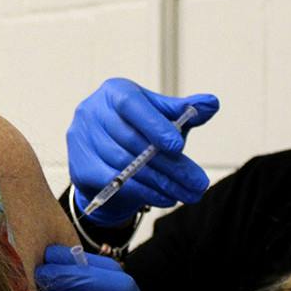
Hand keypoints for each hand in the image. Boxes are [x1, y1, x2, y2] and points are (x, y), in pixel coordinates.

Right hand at [67, 78, 219, 224]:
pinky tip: (166, 198)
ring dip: (160, 183)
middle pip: (132, 141)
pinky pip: (113, 183)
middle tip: (197, 182)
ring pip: (124, 165)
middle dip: (169, 165)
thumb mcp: (162, 117)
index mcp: (114, 92)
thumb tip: (211, 103)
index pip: (132, 105)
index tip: (179, 147)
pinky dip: (143, 192)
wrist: (108, 158)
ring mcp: (80, 140)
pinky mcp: (79, 168)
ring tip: (187, 193)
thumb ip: (184, 111)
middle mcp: (91, 111)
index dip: (155, 126)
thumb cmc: (139, 129)